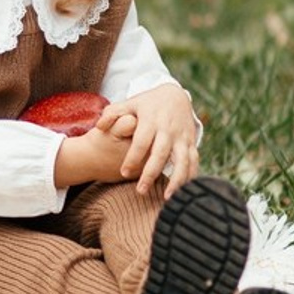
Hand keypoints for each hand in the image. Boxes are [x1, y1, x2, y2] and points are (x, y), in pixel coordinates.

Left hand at [99, 84, 198, 198]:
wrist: (175, 95)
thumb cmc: (147, 103)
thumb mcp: (130, 103)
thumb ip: (112, 113)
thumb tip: (98, 127)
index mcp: (151, 121)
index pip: (141, 142)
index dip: (133, 158)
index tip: (124, 173)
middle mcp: (168, 130)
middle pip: (160, 154)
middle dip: (151, 173)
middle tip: (140, 190)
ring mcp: (182, 137)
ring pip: (182, 161)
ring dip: (176, 180)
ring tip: (167, 198)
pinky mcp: (191, 142)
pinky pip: (194, 161)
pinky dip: (191, 177)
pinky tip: (183, 192)